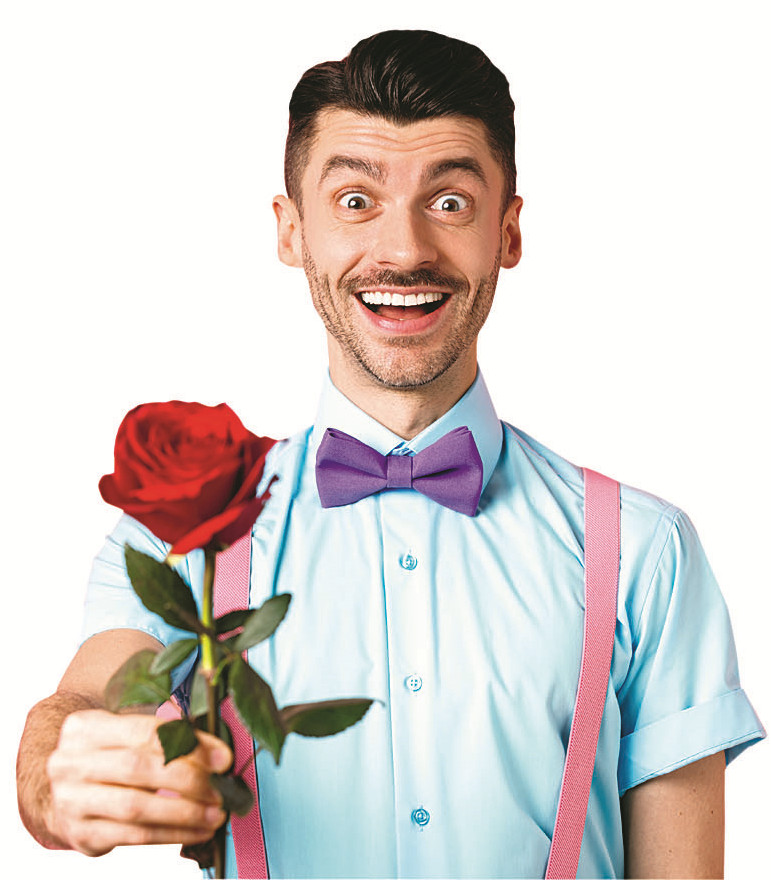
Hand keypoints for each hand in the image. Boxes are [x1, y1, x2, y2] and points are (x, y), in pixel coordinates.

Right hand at [46, 709, 231, 855]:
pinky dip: (172, 834)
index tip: (222, 758)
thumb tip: (215, 751)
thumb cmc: (106, 758)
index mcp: (86, 727)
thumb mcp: (122, 734)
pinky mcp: (81, 834)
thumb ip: (162, 733)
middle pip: (139, 768)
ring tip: (215, 814)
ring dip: (184, 812)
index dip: (188, 745)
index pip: (145, 731)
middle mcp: (71, 762)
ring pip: (137, 806)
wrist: (60, 793)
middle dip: (189, 779)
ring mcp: (71, 800)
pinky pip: (135, 836)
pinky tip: (197, 831)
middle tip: (221, 788)